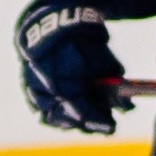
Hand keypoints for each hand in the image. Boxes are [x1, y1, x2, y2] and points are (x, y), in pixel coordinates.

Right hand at [14, 0, 128, 133]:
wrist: (52, 26)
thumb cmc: (82, 43)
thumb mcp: (105, 61)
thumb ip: (114, 85)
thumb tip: (126, 106)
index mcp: (68, 84)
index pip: (85, 113)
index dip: (100, 123)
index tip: (112, 128)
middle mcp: (48, 93)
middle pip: (70, 120)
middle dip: (88, 124)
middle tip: (102, 126)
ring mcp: (35, 93)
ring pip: (54, 118)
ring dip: (72, 122)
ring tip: (86, 121)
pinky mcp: (28, 91)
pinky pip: (42, 111)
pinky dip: (57, 116)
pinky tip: (69, 116)